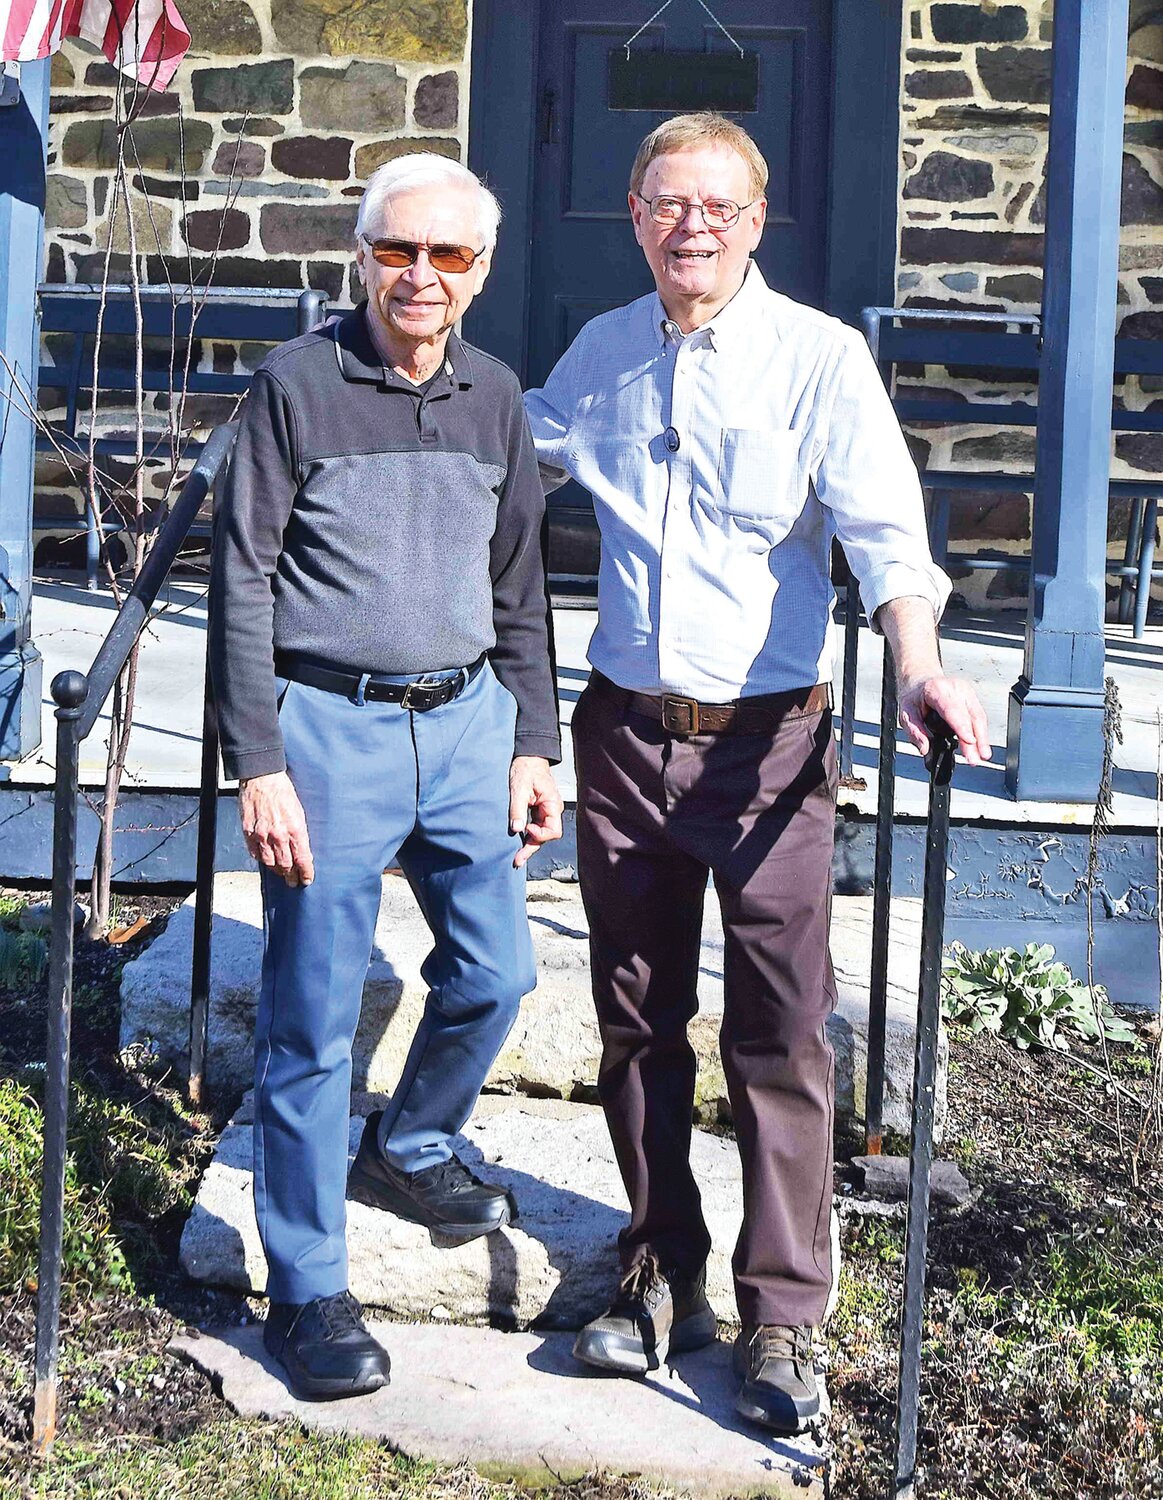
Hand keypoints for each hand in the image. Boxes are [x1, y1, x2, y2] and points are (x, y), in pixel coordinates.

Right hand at [239, 771, 314, 885]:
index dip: (305, 873)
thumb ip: (300, 834)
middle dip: (291, 876)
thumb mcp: (299, 812)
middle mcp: (279, 835)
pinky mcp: (248, 832)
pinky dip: (261, 859)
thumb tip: (302, 851)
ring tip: (281, 873)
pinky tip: (266, 859)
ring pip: (270, 863)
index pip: (302, 859)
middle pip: (286, 865)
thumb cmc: (283, 793)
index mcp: (295, 829)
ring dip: (277, 870)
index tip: (307, 880)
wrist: (262, 779)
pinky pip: (255, 853)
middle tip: (293, 881)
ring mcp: (262, 835)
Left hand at [508, 755, 563, 868]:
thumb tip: (517, 829)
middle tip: (517, 860)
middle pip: (546, 836)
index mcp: (552, 804)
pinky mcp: (537, 810)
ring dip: (529, 844)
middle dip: (531, 848)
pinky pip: (535, 826)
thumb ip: (517, 809)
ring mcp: (545, 811)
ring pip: (540, 833)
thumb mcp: (518, 788)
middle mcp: (551, 810)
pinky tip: (518, 842)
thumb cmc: (525, 768)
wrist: (527, 757)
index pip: (553, 830)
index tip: (525, 830)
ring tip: (516, 856)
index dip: (539, 835)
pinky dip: (527, 836)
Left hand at [898, 674, 991, 766]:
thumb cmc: (914, 697)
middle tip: (974, 759)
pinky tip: (981, 746)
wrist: (920, 683)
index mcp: (936, 689)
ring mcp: (966, 692)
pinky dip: (981, 733)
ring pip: (979, 716)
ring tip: (981, 756)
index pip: (952, 710)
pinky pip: (979, 716)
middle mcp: (954, 688)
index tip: (970, 741)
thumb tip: (925, 748)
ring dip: (982, 738)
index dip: (962, 726)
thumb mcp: (905, 713)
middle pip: (969, 715)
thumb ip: (914, 731)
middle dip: (975, 740)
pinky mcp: (972, 698)